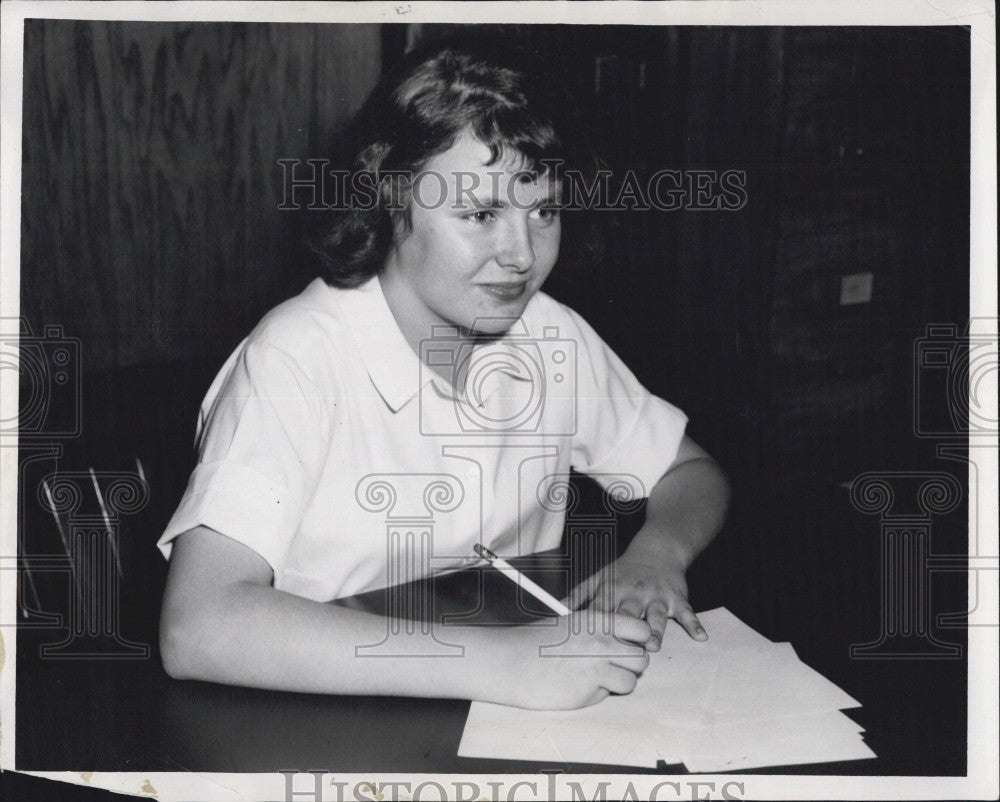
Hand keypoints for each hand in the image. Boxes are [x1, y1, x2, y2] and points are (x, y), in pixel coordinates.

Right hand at [489, 610, 650, 709]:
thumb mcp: (571, 623)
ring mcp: (597, 669)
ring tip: (596, 677)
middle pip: (641, 659)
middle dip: (631, 665)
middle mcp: (602, 644)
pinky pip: (607, 695)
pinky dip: (598, 693)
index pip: (642, 631)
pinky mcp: (588, 692)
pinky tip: (578, 685)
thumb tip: (622, 640)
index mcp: (598, 621)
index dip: (638, 641)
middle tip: (614, 665)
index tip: (628, 645)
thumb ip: (598, 631)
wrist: (511, 662)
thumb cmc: (535, 641)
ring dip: (618, 682)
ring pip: (630, 681)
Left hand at [562, 543, 706, 651]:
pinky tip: (699, 636)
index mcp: (612, 590)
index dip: (594, 628)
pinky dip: (695, 624)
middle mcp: (634, 593)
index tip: (587, 648)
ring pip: (656, 614)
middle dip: (623, 631)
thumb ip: (579, 595)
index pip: (602, 611)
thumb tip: (557, 612)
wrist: (657, 551)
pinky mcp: (677, 598)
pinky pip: (688, 612)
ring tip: (652, 644)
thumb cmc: (624, 570)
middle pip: (628, 614)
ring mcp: (657, 596)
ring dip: (655, 629)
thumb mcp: (599, 577)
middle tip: (619, 652)